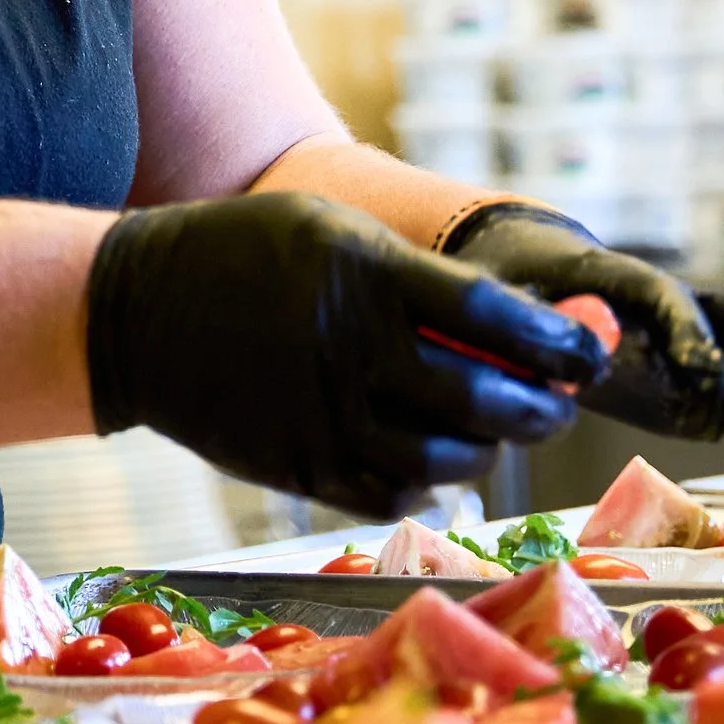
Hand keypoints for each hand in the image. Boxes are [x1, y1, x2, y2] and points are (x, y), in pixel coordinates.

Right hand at [85, 192, 606, 517]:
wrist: (135, 311)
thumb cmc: (247, 254)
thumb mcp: (332, 231)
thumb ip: (420, 277)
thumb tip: (520, 327)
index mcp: (366, 278)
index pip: (492, 318)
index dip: (556, 340)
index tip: (588, 349)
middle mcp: (350, 353)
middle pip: (483, 400)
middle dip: (541, 406)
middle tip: (555, 399)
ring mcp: (322, 418)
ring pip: (446, 458)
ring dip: (489, 448)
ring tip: (494, 428)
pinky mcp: (298, 466)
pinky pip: (390, 491)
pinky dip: (428, 480)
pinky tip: (430, 455)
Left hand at [439, 203, 723, 474]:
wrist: (536, 273)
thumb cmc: (507, 285)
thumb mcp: (490, 300)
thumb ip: (513, 333)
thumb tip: (533, 371)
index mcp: (614, 280)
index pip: (661, 297)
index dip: (686, 334)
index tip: (703, 380)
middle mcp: (673, 305)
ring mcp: (700, 340)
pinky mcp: (712, 379)